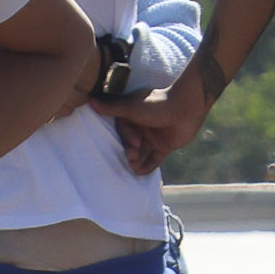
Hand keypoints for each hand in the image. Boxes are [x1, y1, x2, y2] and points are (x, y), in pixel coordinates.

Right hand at [93, 77, 212, 175]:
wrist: (186, 108)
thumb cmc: (157, 105)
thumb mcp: (130, 107)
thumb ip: (111, 107)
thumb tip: (88, 99)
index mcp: (134, 114)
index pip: (123, 129)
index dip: (127, 137)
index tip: (134, 142)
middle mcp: (143, 125)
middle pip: (132, 141)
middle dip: (131, 150)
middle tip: (133, 157)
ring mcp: (155, 135)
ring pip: (142, 151)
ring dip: (137, 160)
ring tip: (133, 169)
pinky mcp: (166, 145)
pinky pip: (155, 158)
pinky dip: (149, 166)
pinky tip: (141, 174)